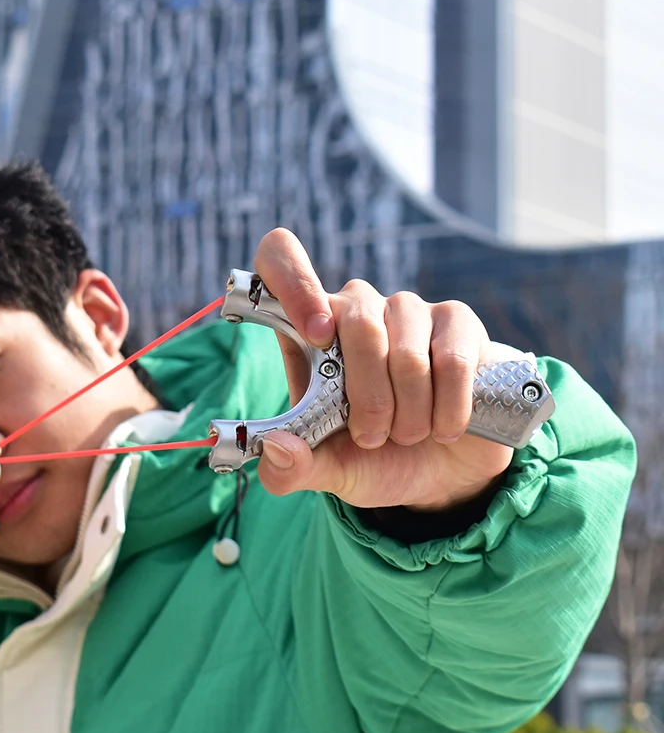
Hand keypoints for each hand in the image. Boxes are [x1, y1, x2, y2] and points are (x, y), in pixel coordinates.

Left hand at [253, 229, 513, 510]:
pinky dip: (447, 408)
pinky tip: (446, 427)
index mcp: (306, 332)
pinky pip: (452, 360)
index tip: (314, 334)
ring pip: (406, 352)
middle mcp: (354, 309)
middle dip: (369, 399)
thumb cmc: (374, 460)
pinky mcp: (456, 321)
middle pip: (356, 322)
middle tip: (373, 438)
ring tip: (410, 435)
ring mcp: (407, 309)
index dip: (291, 280)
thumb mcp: (329, 471)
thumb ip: (292, 469)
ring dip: (410, 413)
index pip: (280, 259)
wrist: (442, 473)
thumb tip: (276, 447)